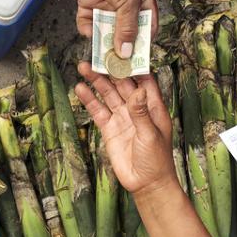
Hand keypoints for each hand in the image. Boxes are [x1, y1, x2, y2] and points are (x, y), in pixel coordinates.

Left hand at [69, 0, 155, 58]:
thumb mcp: (128, 1)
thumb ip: (127, 27)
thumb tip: (127, 51)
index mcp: (143, 1)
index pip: (146, 27)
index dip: (143, 43)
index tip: (138, 59)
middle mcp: (125, 4)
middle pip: (125, 31)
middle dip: (121, 45)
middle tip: (117, 61)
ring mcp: (107, 4)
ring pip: (105, 28)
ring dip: (103, 39)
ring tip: (100, 52)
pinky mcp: (89, 2)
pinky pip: (88, 21)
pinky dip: (87, 27)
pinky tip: (87, 32)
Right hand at [75, 64, 176, 197]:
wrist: (146, 184)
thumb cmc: (156, 160)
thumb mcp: (150, 135)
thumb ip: (141, 113)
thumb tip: (137, 90)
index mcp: (152, 107)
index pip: (144, 80)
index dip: (134, 66)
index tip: (123, 51)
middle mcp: (136, 108)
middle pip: (122, 84)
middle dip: (110, 70)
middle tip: (97, 56)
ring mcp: (122, 118)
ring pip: (108, 95)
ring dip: (97, 82)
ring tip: (84, 67)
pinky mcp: (110, 129)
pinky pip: (98, 111)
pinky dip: (89, 100)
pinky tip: (80, 89)